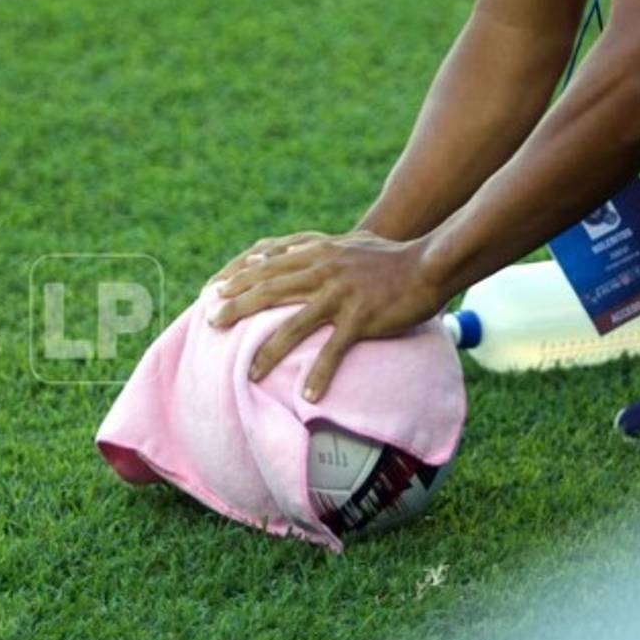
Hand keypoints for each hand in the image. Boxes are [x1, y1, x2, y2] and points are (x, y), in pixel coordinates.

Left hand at [208, 230, 443, 401]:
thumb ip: (315, 247)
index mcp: (317, 252)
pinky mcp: (362, 317)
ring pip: (295, 325)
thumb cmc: (389, 256)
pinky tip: (308, 396)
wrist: (427, 263)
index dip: (238, 277)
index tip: (214, 291)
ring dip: (269, 350)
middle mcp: (323, 270)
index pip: (267, 264)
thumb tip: (283, 252)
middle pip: (270, 290)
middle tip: (212, 323)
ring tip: (250, 372)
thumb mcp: (348, 243)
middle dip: (237, 307)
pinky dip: (321, 374)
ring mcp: (341, 295)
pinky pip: (335, 350)